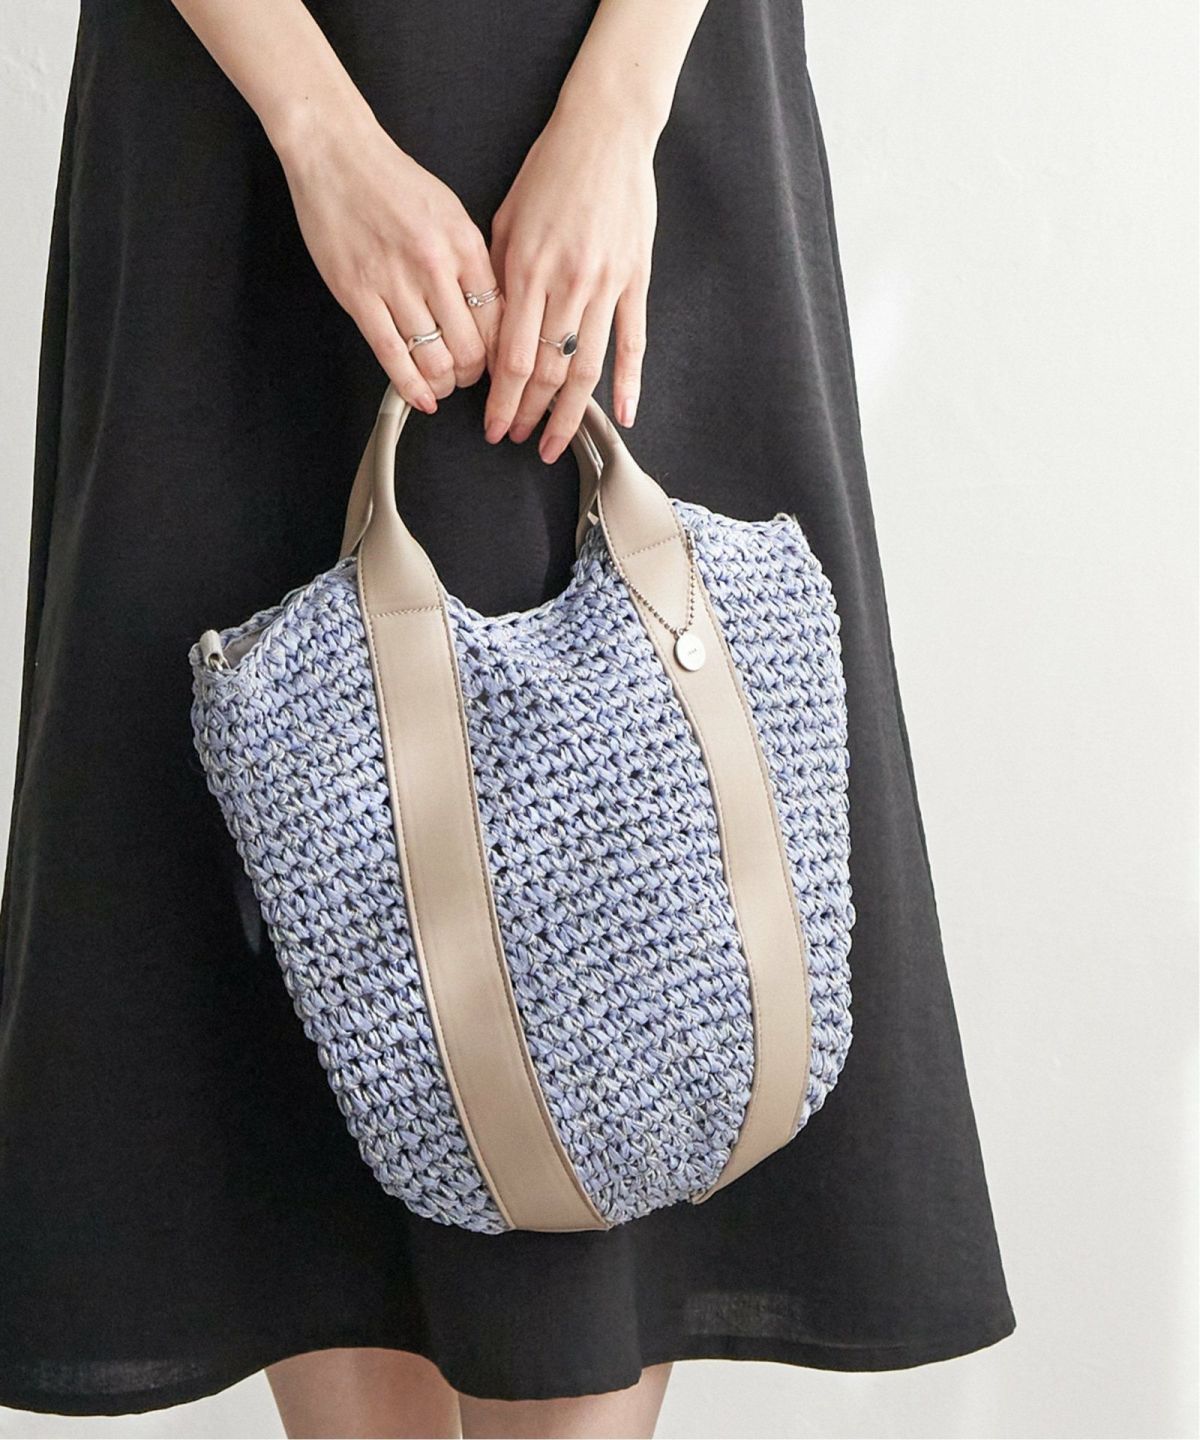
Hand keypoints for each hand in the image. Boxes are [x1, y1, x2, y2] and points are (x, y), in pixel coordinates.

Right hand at [276, 110, 501, 412]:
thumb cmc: (393, 182)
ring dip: (444, 384)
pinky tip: (421, 398)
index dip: (501, 352)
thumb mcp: (452, 214)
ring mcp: (394, 283)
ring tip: (444, 383)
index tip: (497, 362)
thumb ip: (473, 262)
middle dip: (475, 374)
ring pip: (434, 360)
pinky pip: (392, 357)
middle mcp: (433, 266)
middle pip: (470, 348)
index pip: (498, 320)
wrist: (337, 154)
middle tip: (469, 376)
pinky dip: (411, 387)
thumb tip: (493, 314)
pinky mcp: (358, 296)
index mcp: (463, 245)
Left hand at [484, 107, 656, 461]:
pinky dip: (630, 384)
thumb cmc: (550, 172)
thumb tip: (490, 334)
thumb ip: (499, 278)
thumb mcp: (506, 219)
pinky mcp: (636, 280)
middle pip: (548, 371)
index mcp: (530, 270)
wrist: (606, 133)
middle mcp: (569, 283)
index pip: (513, 357)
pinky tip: (624, 416)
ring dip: (569, 414)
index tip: (494, 425)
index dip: (503, 400)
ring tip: (555, 444)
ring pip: (587, 367)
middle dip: (529, 414)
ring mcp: (607, 284)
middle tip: (517, 439)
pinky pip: (633, 342)